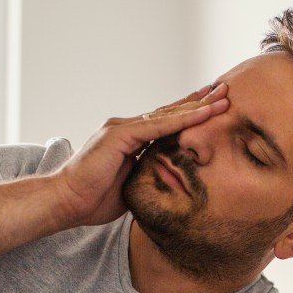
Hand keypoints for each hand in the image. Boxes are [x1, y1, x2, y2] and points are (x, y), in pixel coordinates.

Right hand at [52, 83, 228, 227]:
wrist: (67, 201)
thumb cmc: (94, 199)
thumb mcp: (132, 185)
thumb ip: (148, 174)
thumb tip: (167, 180)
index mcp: (130, 138)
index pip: (167, 122)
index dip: (191, 114)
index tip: (214, 107)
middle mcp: (127, 127)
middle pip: (171, 111)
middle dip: (200, 102)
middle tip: (226, 91)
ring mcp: (122, 128)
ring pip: (168, 114)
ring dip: (198, 106)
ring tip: (223, 97)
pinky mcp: (119, 135)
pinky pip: (159, 126)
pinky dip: (183, 120)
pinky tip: (203, 113)